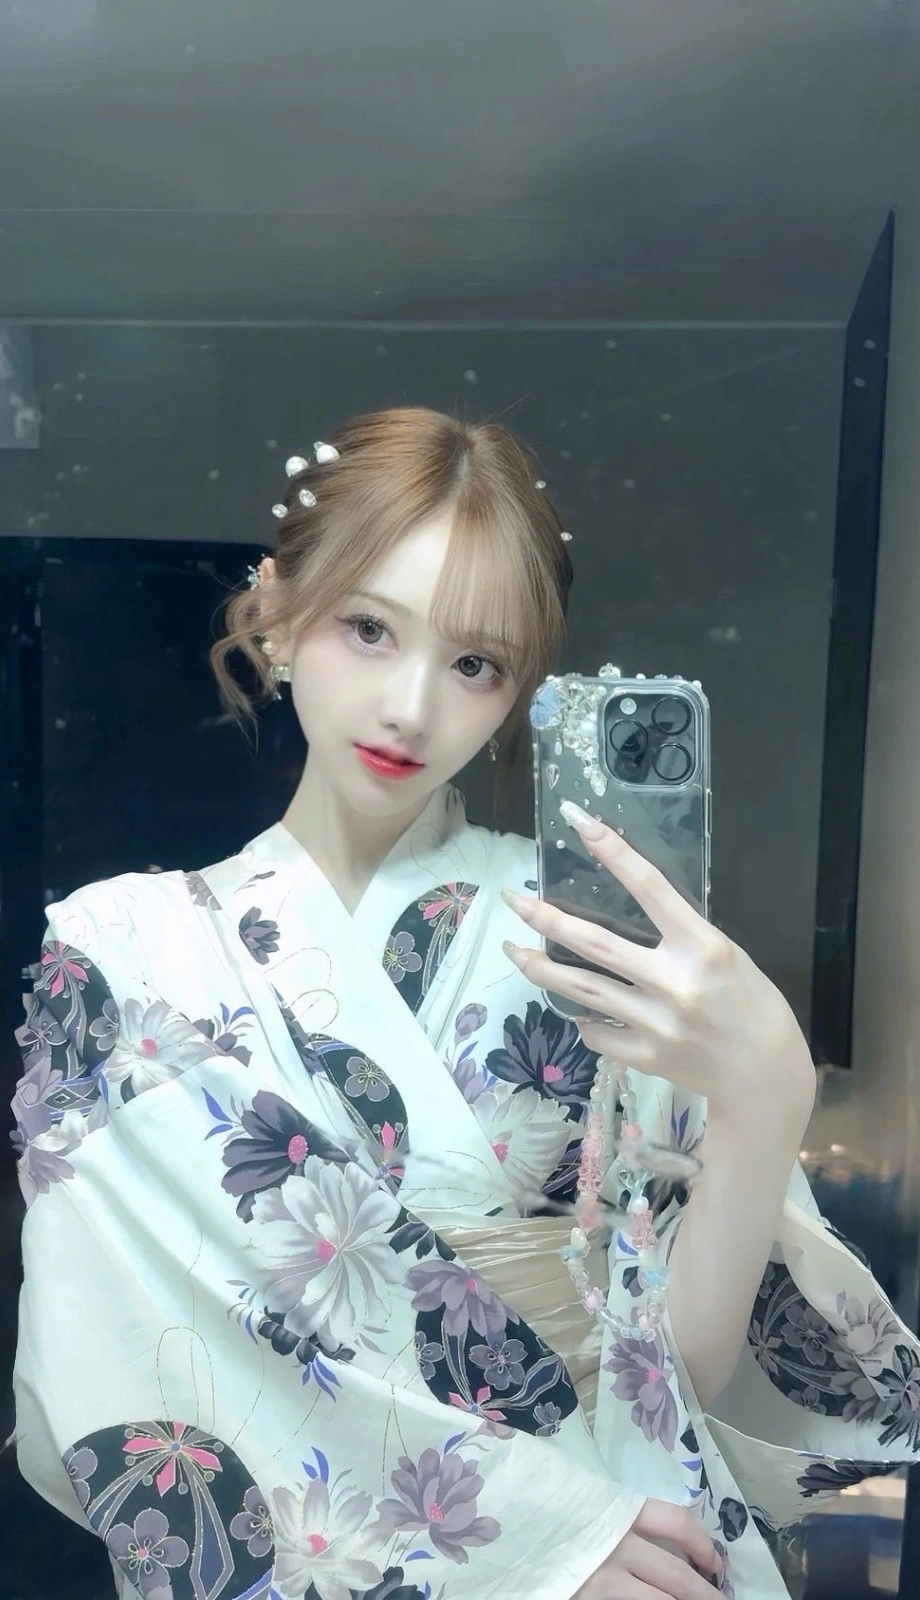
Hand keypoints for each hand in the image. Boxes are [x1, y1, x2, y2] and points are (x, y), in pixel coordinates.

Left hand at [502, 801, 814, 1123]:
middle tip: (511, 899)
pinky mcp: (644, 1056)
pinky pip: (597, 1032)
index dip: (611, 849)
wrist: (766, 1077)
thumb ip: (680, 937)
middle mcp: (674, 982)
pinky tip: (579, 1011)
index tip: (577, 820)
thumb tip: (629, 917)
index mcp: (703, 947)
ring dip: (540, 968)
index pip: (648, 886)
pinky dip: (586, 1019)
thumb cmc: (753, 1006)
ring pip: (581, 989)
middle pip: (593, 943)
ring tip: (514, 950)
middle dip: (545, 918)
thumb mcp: (727, 956)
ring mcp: (654, 1023)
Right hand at [573, 1498, 720, 1596]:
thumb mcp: (593, 1501)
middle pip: (678, 1574)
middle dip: (706, 1593)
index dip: (704, 1546)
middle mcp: (618, 1544)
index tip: (715, 1564)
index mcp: (621, 1510)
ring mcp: (605, 1579)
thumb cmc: (560, 1512)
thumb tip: (676, 1545)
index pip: (678, 1523)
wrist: (511, 1537)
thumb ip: (626, 1515)